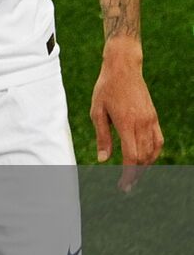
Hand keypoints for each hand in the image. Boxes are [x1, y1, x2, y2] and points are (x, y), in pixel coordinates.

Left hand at [90, 45, 162, 190]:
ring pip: (152, 151)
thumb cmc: (105, 88)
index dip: (128, 174)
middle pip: (143, 158)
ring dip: (145, 166)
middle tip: (126, 185)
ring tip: (135, 175)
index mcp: (126, 124)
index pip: (131, 157)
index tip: (123, 185)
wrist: (123, 68)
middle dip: (136, 174)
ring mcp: (151, 120)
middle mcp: (142, 124)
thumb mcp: (97, 111)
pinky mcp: (154, 117)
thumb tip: (103, 160)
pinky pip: (158, 141)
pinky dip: (153, 153)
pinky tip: (146, 160)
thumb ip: (102, 137)